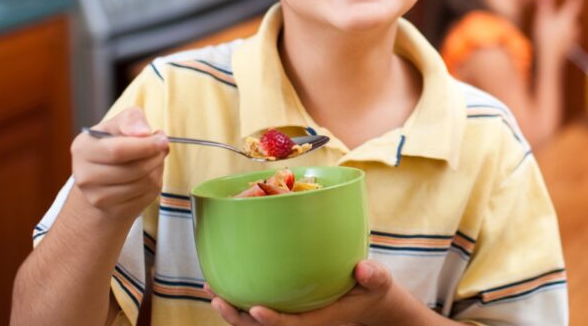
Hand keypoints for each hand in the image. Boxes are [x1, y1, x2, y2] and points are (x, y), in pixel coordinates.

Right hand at [70, 107, 167, 222]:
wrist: (103, 179)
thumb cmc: (114, 145)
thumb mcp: (119, 124)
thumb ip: (132, 120)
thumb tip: (143, 132)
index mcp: (83, 148)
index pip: (118, 151)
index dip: (146, 146)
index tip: (162, 140)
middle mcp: (84, 175)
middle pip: (134, 169)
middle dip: (155, 157)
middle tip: (161, 149)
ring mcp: (97, 197)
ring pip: (144, 183)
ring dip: (157, 169)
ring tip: (153, 161)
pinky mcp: (112, 211)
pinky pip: (146, 197)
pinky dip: (154, 184)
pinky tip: (147, 176)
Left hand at [209, 260, 404, 325]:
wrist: (368, 299)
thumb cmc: (371, 288)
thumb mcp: (378, 282)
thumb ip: (374, 276)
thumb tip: (363, 268)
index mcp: (320, 319)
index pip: (293, 324)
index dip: (272, 320)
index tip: (254, 309)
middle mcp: (300, 319)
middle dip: (237, 317)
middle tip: (217, 298)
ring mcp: (291, 313)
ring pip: (254, 320)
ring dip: (230, 308)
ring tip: (210, 288)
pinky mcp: (286, 304)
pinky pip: (257, 305)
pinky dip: (238, 297)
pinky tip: (222, 282)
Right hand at [533, 0, 583, 66]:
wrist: (550, 59)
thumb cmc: (546, 37)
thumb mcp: (543, 18)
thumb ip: (545, 5)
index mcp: (567, 18)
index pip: (573, 4)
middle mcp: (573, 28)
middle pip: (573, 17)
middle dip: (569, 13)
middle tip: (565, 8)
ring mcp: (571, 39)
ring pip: (571, 29)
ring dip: (567, 25)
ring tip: (560, 24)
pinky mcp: (567, 48)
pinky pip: (567, 38)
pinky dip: (563, 36)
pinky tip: (557, 39)